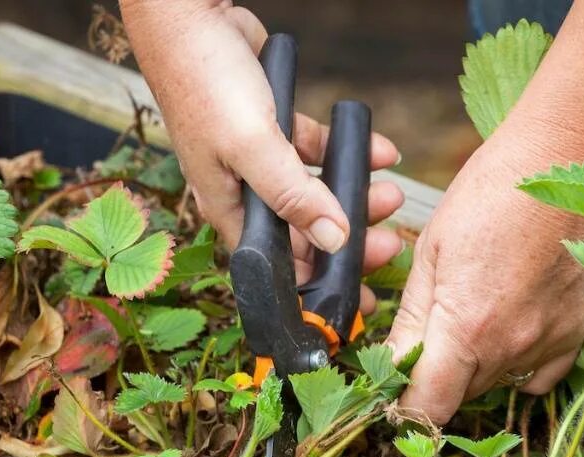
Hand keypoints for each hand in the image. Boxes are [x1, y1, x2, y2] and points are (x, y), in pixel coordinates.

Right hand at [120, 0, 404, 311]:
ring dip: (357, 197)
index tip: (359, 300)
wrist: (191, 16)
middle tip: (390, 244)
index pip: (280, 268)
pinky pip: (320, 152)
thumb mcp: (252, 146)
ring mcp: (262, 162)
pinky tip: (381, 152)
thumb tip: (334, 241)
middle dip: (350, 243)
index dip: (319, 288)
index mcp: (230, 210)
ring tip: (392, 194)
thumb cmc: (205, 83)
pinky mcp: (276, 128)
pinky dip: (350, 154)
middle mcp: (245, 193)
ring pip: (319, 195)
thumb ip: (294, 196)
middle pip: (306, 234)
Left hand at [387, 127, 583, 423]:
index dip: (404, 407)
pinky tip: (508, 325)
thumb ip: (411, 320)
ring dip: (473, 366)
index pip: (427, 408)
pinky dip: (516, 364)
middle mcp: (510, 348)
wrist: (566, 162)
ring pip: (494, 384)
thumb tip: (390, 366)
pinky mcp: (575, 334)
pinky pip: (537, 375)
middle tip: (431, 329)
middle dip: (435, 376)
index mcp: (465, 328)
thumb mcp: (432, 251)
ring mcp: (549, 344)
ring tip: (474, 310)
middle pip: (458, 396)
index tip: (395, 388)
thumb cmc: (491, 193)